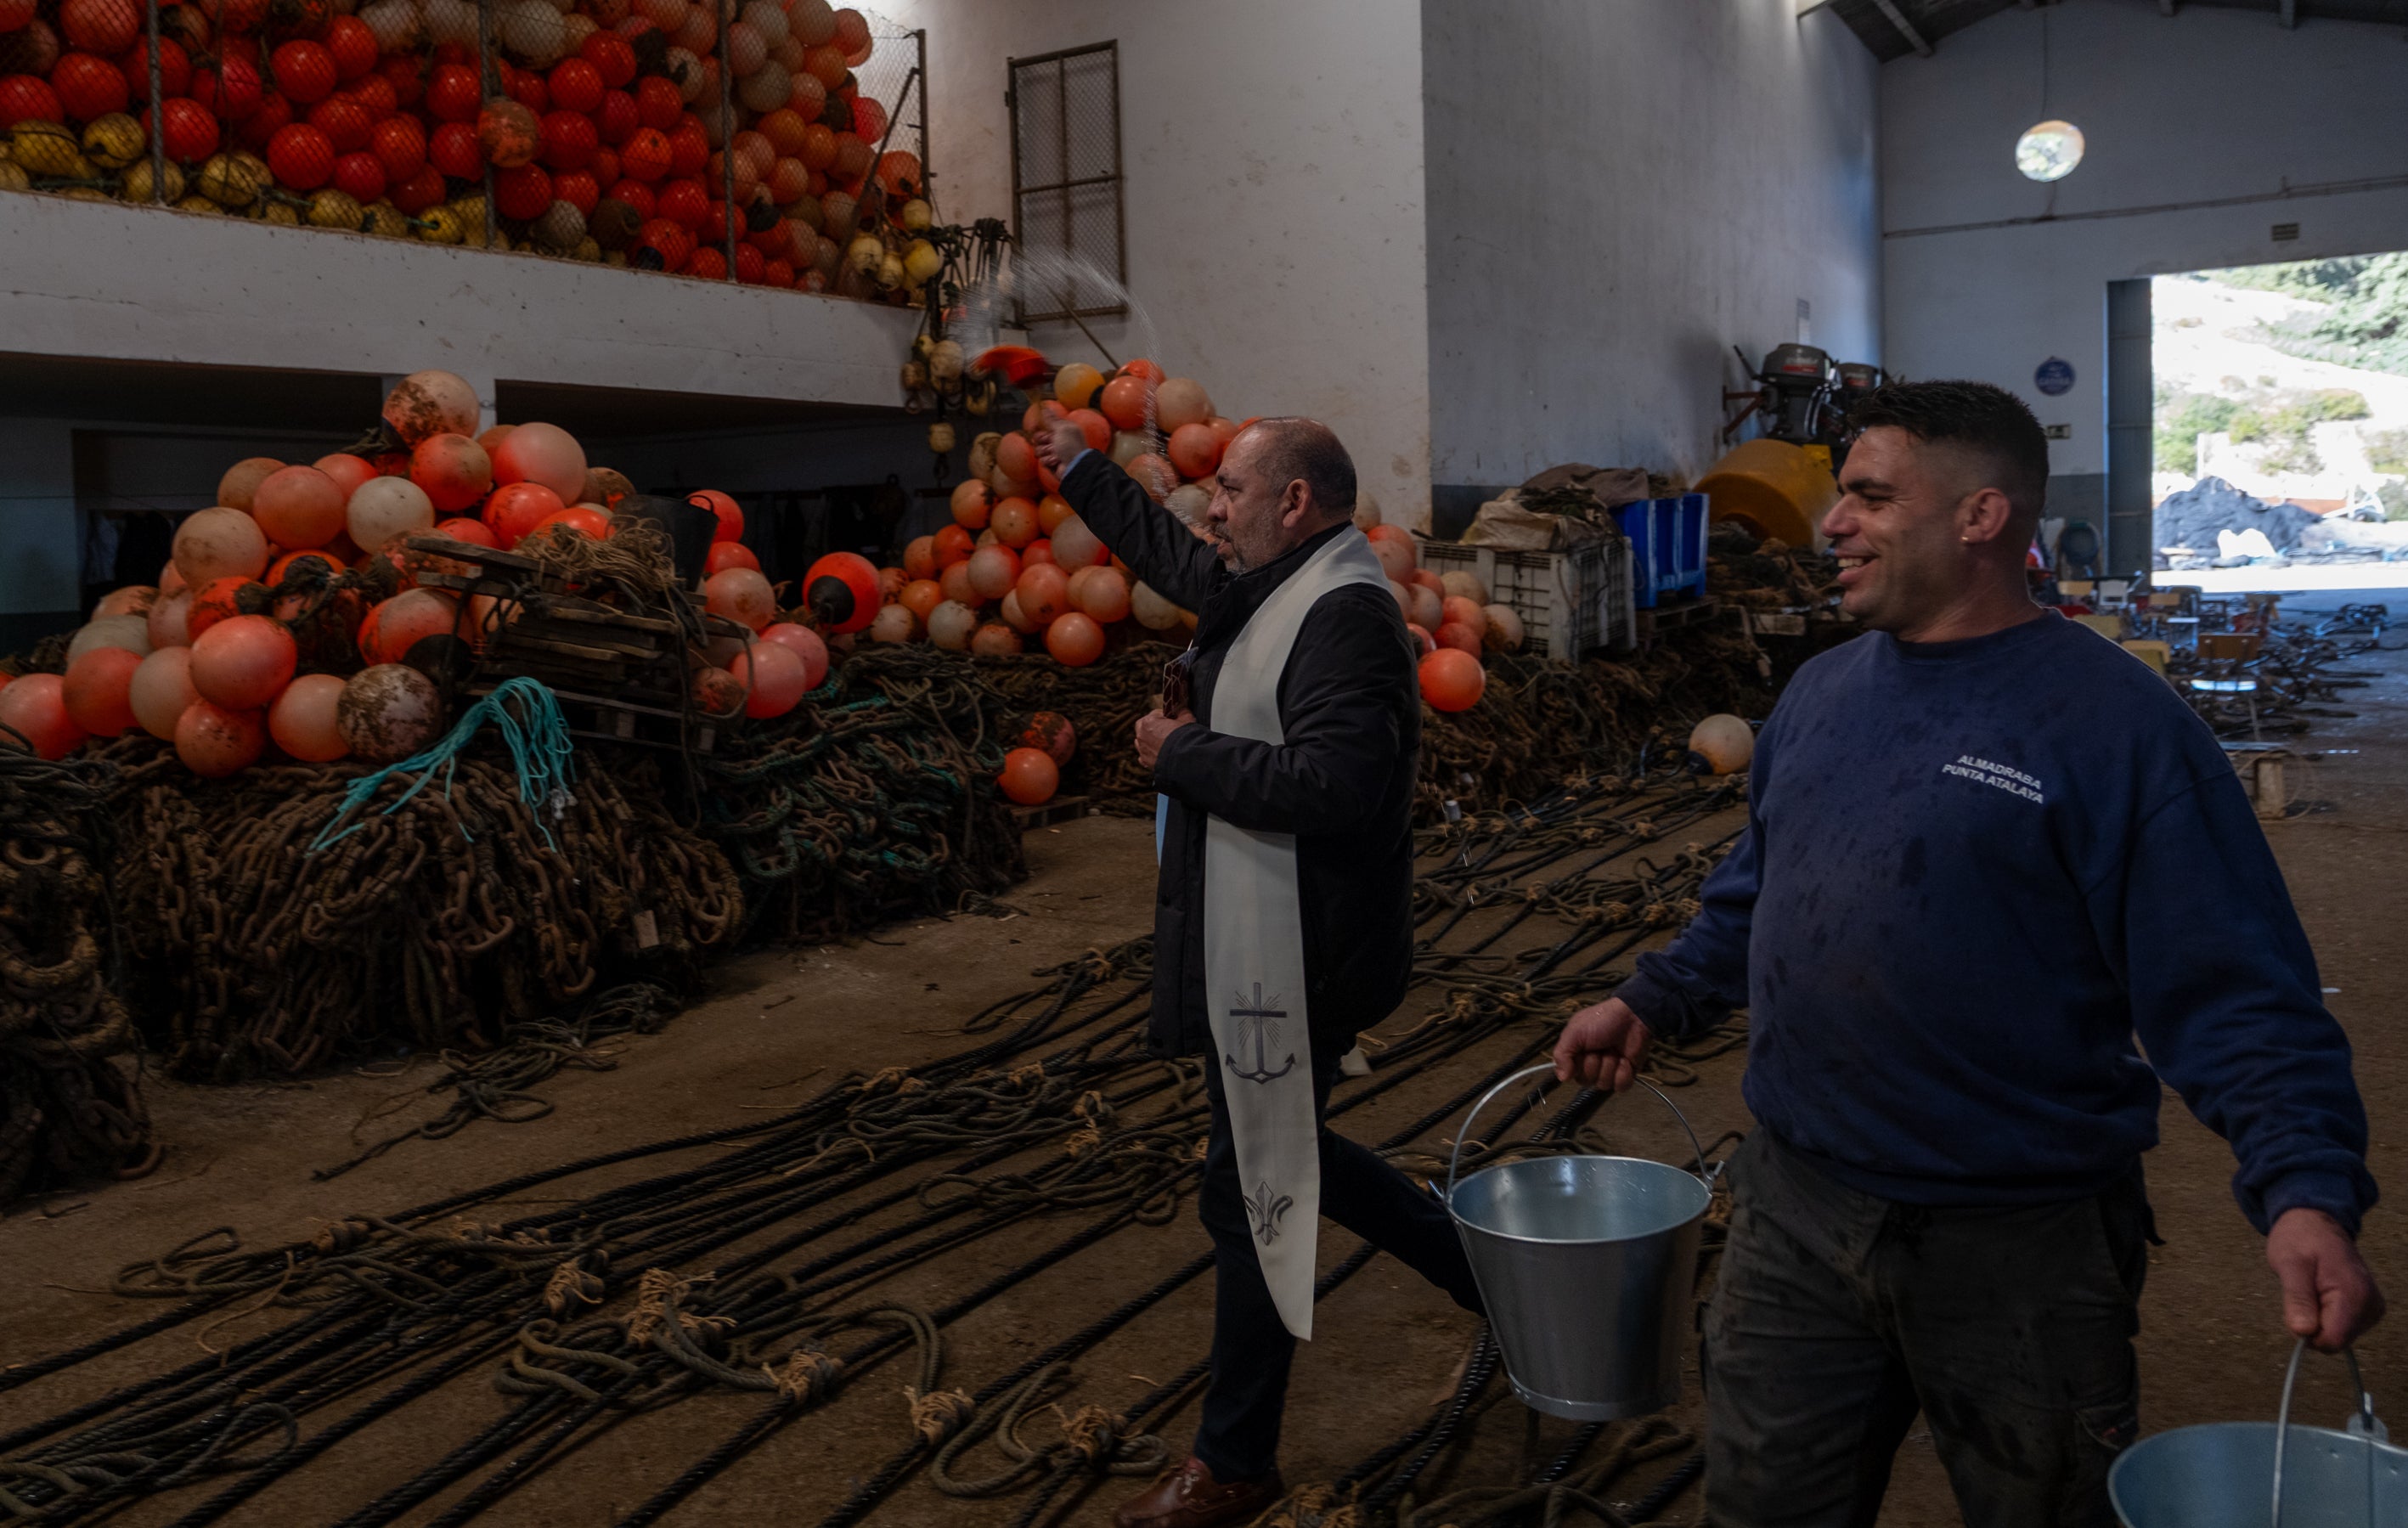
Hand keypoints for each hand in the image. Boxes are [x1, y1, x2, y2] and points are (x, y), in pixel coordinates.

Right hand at [1034, 407, 1086, 477]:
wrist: (1074, 466)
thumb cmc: (1071, 445)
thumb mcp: (1063, 429)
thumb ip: (1052, 419)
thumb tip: (1046, 407)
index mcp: (1062, 430)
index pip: (1046, 425)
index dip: (1040, 425)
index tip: (1034, 426)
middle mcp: (1058, 440)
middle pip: (1039, 437)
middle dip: (1042, 439)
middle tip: (1049, 441)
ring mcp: (1054, 452)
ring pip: (1039, 449)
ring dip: (1045, 451)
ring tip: (1055, 454)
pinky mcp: (1051, 463)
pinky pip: (1042, 460)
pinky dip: (1048, 461)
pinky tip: (1056, 462)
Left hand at [1135, 709, 1194, 769]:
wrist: (1186, 758)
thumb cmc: (1185, 737)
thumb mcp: (1187, 718)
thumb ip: (1181, 711)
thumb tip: (1181, 709)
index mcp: (1148, 722)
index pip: (1156, 714)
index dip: (1166, 716)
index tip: (1173, 720)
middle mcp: (1141, 735)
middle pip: (1145, 726)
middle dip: (1154, 727)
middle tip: (1167, 730)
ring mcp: (1142, 749)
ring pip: (1142, 741)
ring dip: (1150, 740)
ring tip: (1163, 742)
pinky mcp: (1146, 761)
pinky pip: (1144, 756)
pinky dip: (1150, 754)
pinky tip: (1159, 754)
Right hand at [1553, 996, 1650, 1091]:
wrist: (1632, 1017)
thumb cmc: (1602, 1021)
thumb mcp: (1575, 1031)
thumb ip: (1562, 1054)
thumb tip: (1562, 1078)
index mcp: (1577, 1056)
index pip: (1571, 1075)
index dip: (1578, 1066)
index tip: (1584, 1052)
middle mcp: (1591, 1066)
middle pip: (1587, 1081)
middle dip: (1595, 1063)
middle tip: (1602, 1047)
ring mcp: (1609, 1071)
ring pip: (1603, 1085)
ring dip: (1610, 1065)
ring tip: (1614, 1050)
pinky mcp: (1626, 1075)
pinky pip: (1620, 1087)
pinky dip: (1624, 1074)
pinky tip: (1625, 1060)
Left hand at [2268, 1206, 2384, 1350]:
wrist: (2316, 1223)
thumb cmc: (2300, 1239)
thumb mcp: (2289, 1265)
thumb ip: (2297, 1299)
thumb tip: (2302, 1332)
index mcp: (2355, 1295)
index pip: (2333, 1341)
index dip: (2308, 1333)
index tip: (2296, 1309)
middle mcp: (2371, 1305)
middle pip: (2336, 1341)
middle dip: (2313, 1324)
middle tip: (2305, 1292)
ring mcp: (2372, 1308)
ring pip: (2339, 1336)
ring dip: (2319, 1318)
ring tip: (2314, 1288)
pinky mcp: (2368, 1309)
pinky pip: (2342, 1327)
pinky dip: (2327, 1315)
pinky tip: (2323, 1292)